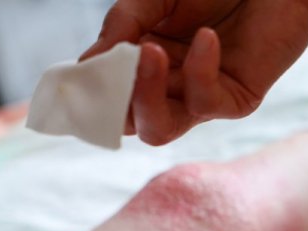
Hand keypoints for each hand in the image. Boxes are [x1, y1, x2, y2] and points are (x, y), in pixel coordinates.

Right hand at [81, 0, 307, 144]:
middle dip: (112, 103)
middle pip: (128, 123)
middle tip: (110, 69)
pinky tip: (208, 37)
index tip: (70, 83)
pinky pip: (206, 102)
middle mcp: (170, 89)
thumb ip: (124, 25)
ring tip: (149, 52)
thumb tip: (90, 64)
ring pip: (159, 129)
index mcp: (145, 66)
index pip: (108, 97)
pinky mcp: (237, 100)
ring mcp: (202, 98)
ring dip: (145, 96)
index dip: (87, 96)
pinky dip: (200, 69)